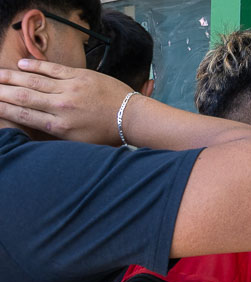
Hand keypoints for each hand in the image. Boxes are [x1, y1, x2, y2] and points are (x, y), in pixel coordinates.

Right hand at [0, 59, 132, 144]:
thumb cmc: (107, 134)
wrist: (132, 117)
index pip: (23, 115)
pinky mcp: (80, 76)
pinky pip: (52, 69)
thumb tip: (34, 131)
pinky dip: (35, 66)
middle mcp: (62, 107)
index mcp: (60, 127)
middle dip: (2, 91)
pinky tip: (21, 65)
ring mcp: (71, 90)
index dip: (4, 109)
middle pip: (23, 96)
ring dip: (11, 77)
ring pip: (34, 81)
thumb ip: (57, 135)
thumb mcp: (80, 143)